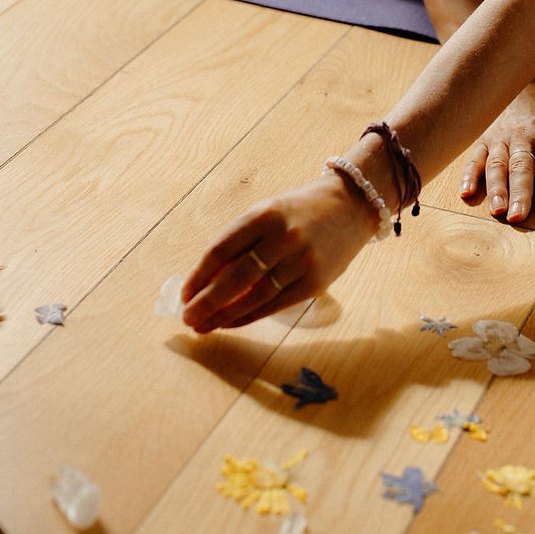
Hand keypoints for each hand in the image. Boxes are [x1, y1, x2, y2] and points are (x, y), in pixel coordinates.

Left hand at [180, 174, 375, 332]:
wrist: (349, 207)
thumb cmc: (298, 213)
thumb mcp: (267, 214)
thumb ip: (239, 243)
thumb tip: (204, 282)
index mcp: (264, 214)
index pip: (221, 250)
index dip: (198, 276)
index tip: (184, 294)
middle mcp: (283, 237)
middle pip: (235, 277)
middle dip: (207, 302)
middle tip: (188, 318)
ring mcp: (302, 260)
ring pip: (255, 296)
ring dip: (225, 315)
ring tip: (205, 326)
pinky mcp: (316, 282)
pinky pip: (276, 305)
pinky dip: (250, 316)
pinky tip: (233, 323)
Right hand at [458, 81, 534, 224]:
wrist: (515, 77)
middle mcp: (523, 137)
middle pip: (522, 167)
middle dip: (520, 193)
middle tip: (519, 217)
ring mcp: (500, 137)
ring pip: (497, 164)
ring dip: (495, 188)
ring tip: (497, 210)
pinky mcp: (481, 138)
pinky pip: (473, 158)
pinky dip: (468, 175)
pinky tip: (465, 193)